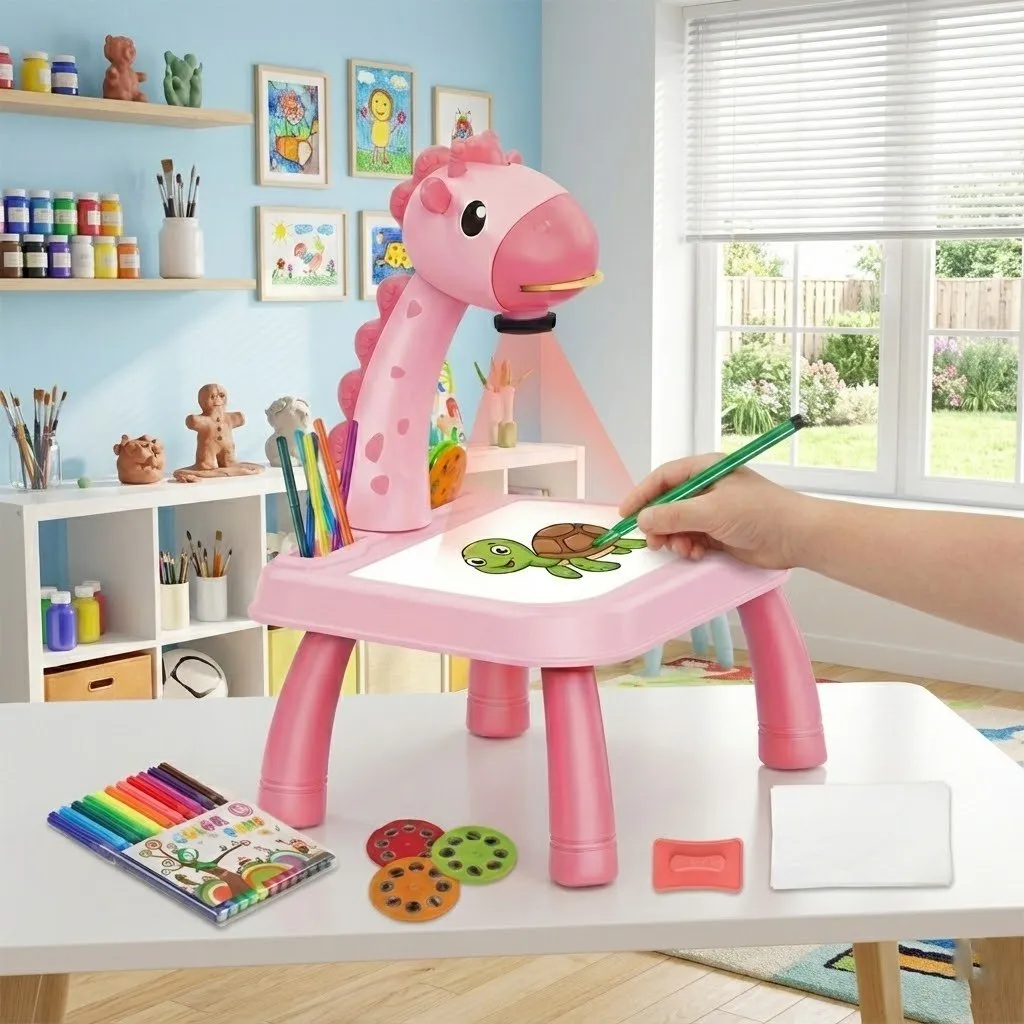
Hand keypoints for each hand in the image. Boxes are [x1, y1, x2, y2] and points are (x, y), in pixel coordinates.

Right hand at [618, 453, 813, 569]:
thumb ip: (673, 515)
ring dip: (674, 538)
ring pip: (678, 525)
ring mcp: (714, 512)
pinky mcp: (720, 533)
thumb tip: (643, 519)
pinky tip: (695, 553)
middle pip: (668, 503)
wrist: (796, 537)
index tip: (625, 513)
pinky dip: (688, 547)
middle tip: (654, 541)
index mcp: (706, 470)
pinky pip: (692, 539)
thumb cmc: (759, 513)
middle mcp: (708, 489)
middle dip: (658, 523)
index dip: (642, 494)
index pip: (664, 478)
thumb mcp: (710, 511)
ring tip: (681, 549)